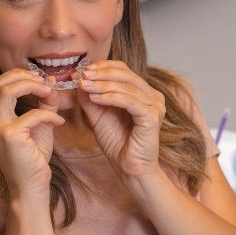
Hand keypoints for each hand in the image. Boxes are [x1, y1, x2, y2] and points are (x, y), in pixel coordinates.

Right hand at [0, 69, 64, 196]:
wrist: (30, 188)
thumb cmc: (32, 159)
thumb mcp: (37, 126)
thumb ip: (42, 104)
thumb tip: (50, 82)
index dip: (17, 77)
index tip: (37, 79)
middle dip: (23, 76)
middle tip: (43, 81)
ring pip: (8, 91)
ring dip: (32, 86)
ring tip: (49, 92)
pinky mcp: (9, 137)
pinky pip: (32, 114)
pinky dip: (49, 114)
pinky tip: (59, 121)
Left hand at [78, 60, 164, 181]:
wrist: (128, 167)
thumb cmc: (117, 143)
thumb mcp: (98, 116)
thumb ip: (90, 98)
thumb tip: (79, 79)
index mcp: (143, 93)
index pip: (124, 70)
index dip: (104, 66)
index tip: (84, 70)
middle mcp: (153, 96)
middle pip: (126, 74)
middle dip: (102, 74)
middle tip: (83, 75)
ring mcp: (155, 106)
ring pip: (127, 87)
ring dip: (103, 85)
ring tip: (85, 86)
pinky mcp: (152, 117)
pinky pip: (130, 101)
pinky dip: (111, 97)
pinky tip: (95, 98)